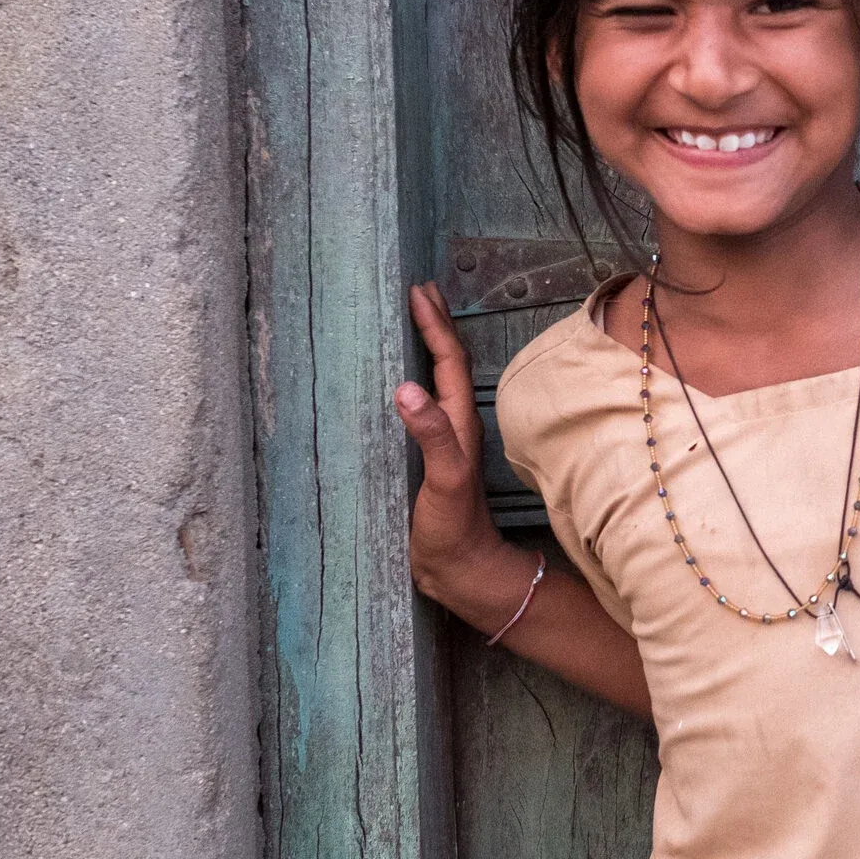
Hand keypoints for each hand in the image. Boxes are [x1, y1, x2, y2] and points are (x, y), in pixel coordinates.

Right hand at [393, 283, 519, 609]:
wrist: (461, 570)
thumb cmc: (455, 529)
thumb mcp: (444, 482)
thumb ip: (432, 437)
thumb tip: (407, 389)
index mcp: (459, 423)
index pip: (448, 362)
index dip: (434, 326)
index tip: (418, 292)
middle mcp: (453, 425)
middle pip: (446, 363)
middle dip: (434, 324)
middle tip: (419, 289)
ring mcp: (441, 440)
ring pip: (435, 381)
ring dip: (426, 347)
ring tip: (413, 319)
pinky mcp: (426, 456)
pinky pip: (420, 404)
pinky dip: (411, 380)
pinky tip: (398, 381)